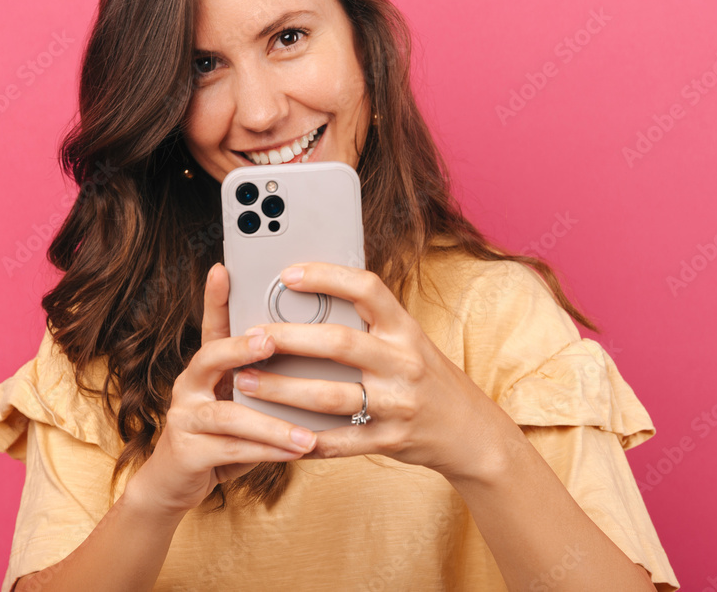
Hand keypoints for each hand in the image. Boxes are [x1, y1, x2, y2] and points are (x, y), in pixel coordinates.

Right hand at [128, 263, 318, 517]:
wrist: (174, 485)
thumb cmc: (221, 438)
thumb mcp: (242, 405)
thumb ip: (267, 384)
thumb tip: (320, 364)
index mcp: (206, 368)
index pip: (212, 325)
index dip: (215, 297)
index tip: (223, 268)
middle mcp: (190, 385)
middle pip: (210, 356)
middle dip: (240, 348)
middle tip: (270, 342)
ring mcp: (185, 417)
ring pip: (228, 413)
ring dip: (271, 423)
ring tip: (306, 433)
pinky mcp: (187, 451)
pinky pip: (232, 449)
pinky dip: (267, 451)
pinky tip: (296, 452)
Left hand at [232, 262, 512, 481]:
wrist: (471, 432)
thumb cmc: (426, 376)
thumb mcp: (408, 341)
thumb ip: (368, 324)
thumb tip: (308, 298)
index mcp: (405, 329)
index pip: (367, 289)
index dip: (327, 276)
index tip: (288, 274)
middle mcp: (404, 363)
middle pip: (338, 343)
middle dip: (287, 338)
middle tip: (249, 336)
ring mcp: (398, 404)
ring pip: (329, 396)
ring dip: (281, 390)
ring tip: (246, 382)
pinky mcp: (390, 441)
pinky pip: (338, 441)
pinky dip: (302, 438)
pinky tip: (272, 430)